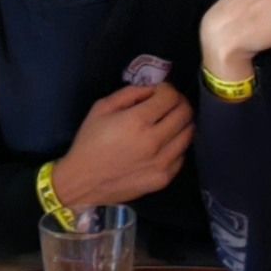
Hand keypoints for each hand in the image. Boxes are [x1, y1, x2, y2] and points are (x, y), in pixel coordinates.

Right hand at [52, 83, 193, 208]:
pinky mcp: (164, 179)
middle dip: (179, 102)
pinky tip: (164, 144)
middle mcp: (154, 141)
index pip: (170, 96)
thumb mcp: (102, 107)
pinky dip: (177, 144)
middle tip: (168, 104)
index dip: (167, 89)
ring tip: (168, 123)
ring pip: (189, 133)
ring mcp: (162, 162)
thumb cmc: (89, 142)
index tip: (159, 91)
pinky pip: (182, 155)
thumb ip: (131, 93)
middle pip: (185, 113)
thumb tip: (153, 88)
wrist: (82, 182)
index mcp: (137, 121)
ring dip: (182, 123)